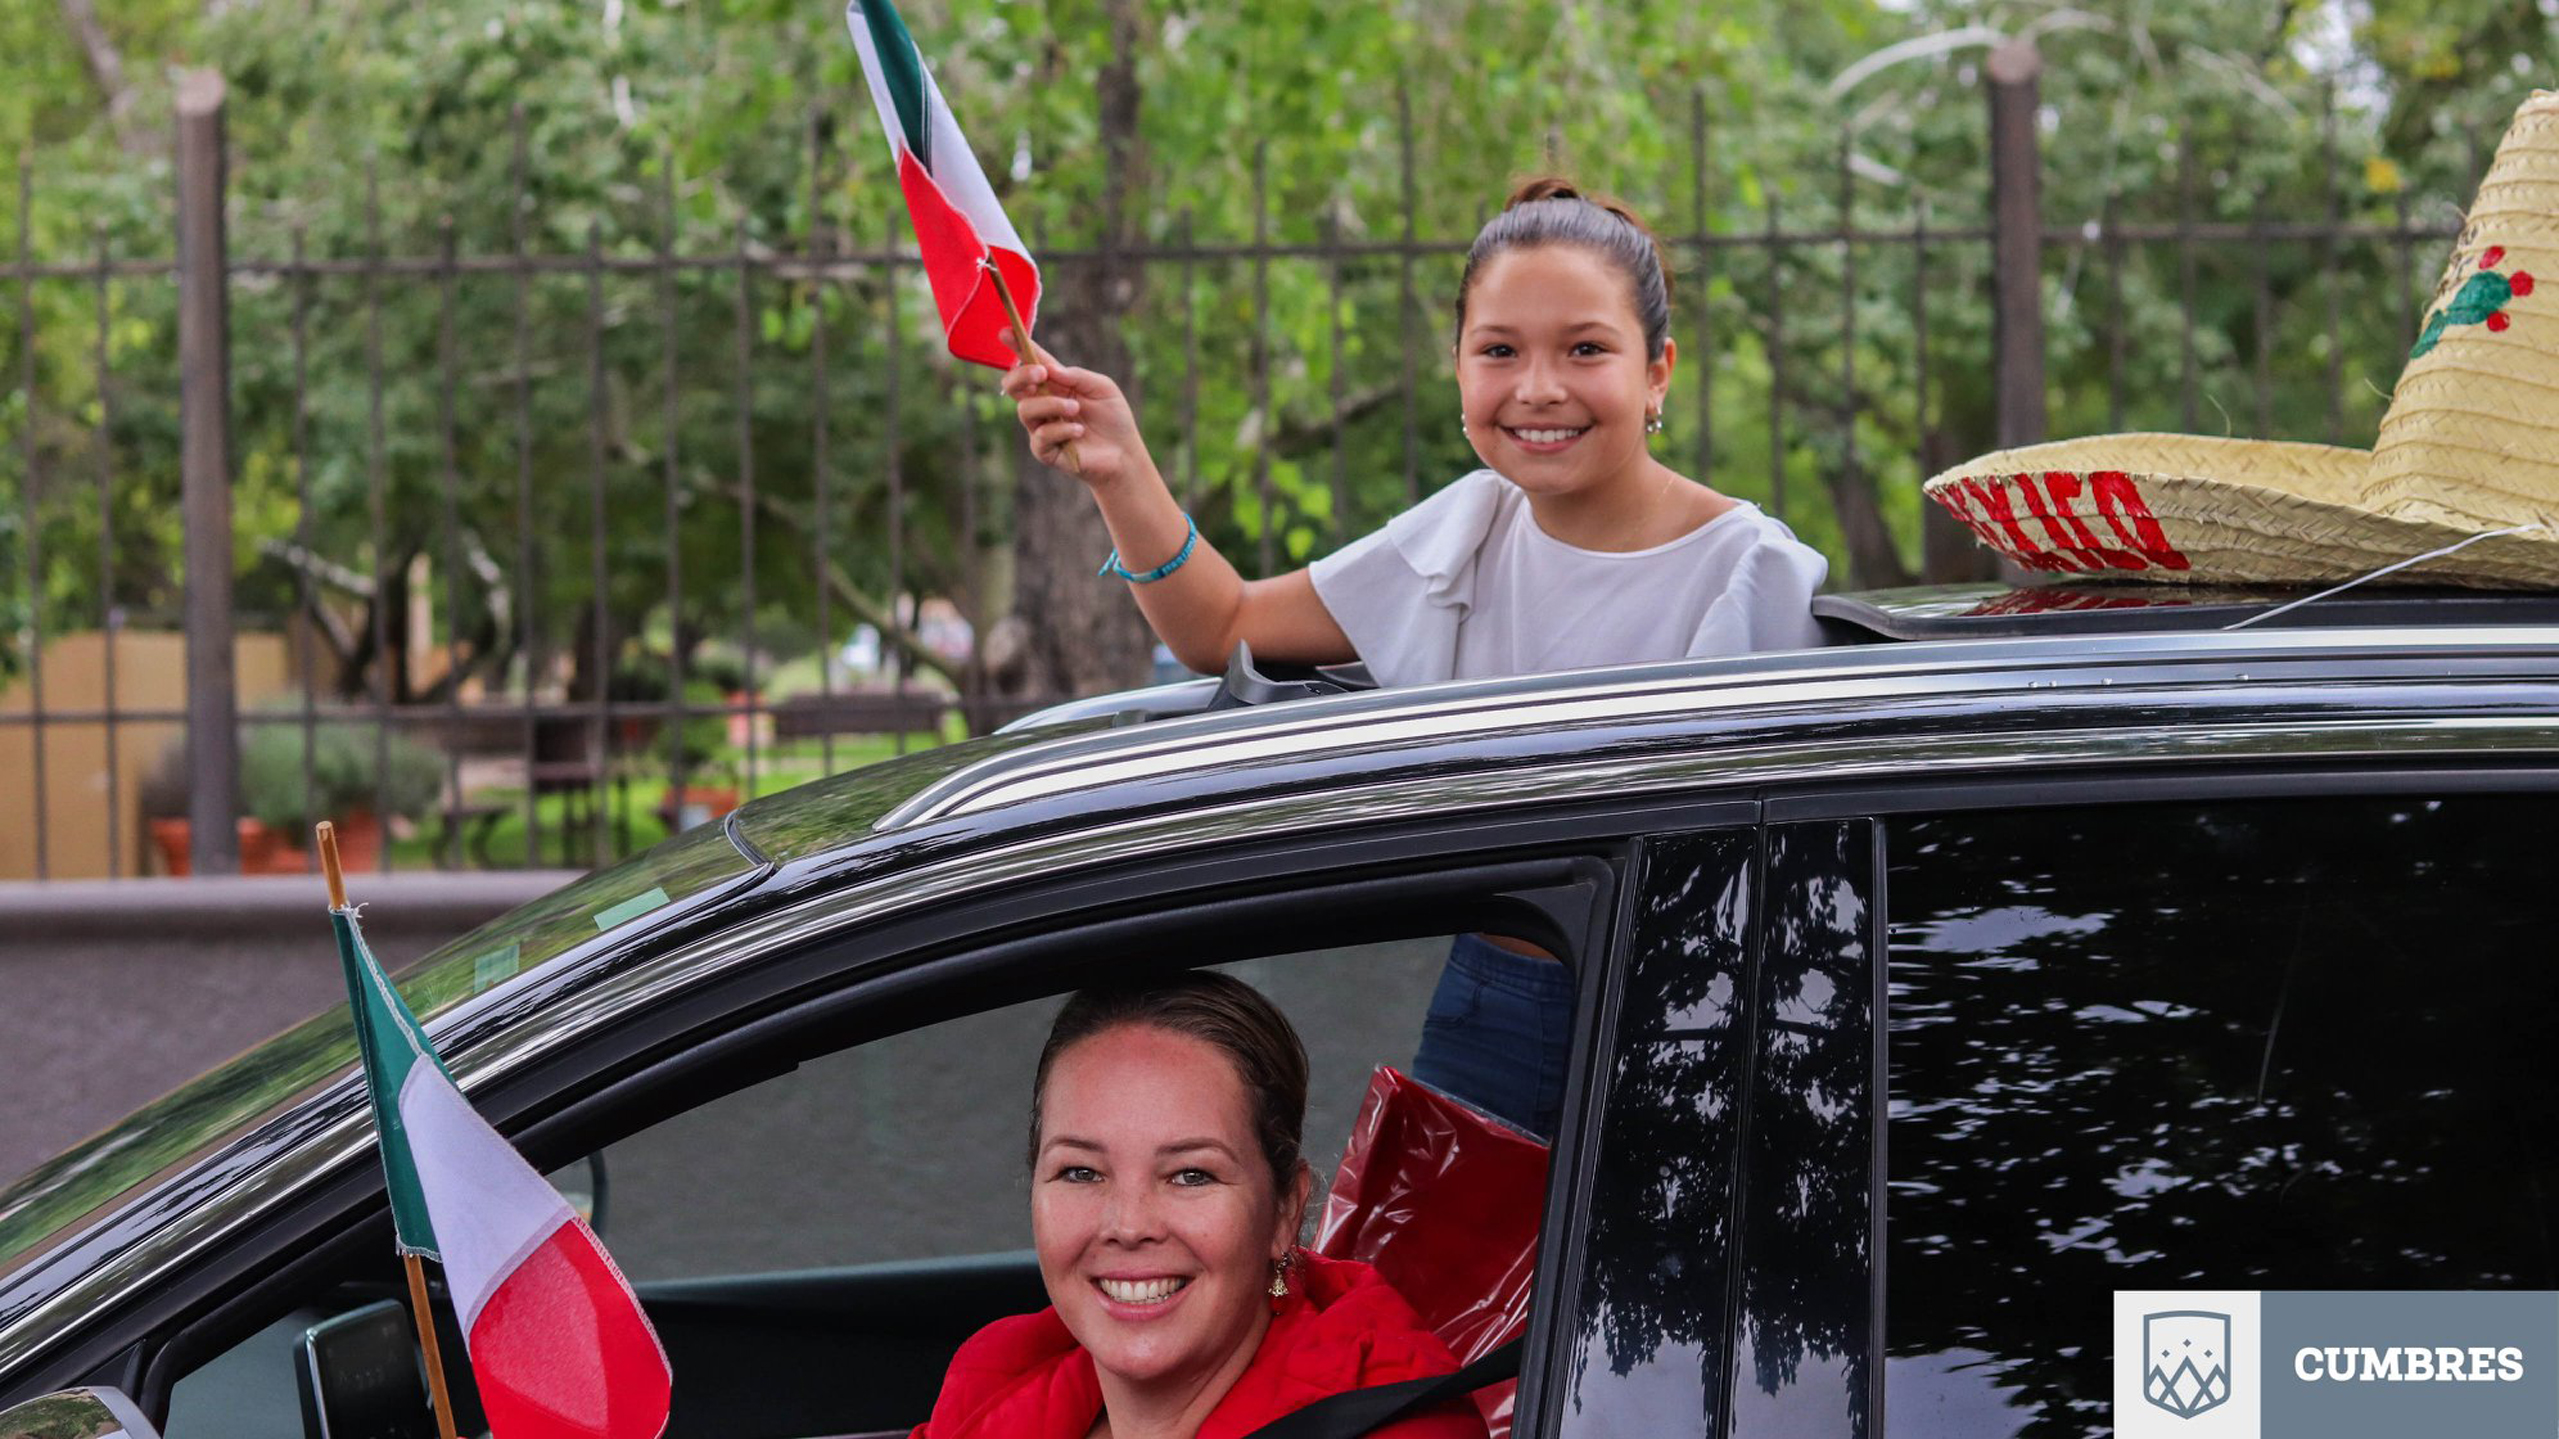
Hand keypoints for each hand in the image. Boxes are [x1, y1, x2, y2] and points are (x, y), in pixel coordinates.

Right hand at [1001, 345, 1148, 490]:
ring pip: (1026, 410)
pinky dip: (1061, 429)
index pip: (1032, 363)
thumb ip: (1077, 376)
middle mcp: (1043, 404)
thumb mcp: (1102, 387)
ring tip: (1075, 408)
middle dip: (1022, 375)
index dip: (1017, 347)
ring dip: (1051, 404)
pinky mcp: (1046, 451)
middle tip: (1041, 374)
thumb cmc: (1114, 417)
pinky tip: (1079, 430)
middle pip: (1013, 386)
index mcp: (1055, 384)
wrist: (1124, 453)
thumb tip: (1050, 369)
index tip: (1006, 331)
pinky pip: (1040, 437)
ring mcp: (1041, 428)